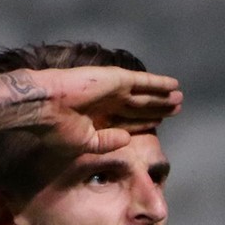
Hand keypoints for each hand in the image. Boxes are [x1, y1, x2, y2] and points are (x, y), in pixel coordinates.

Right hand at [31, 65, 182, 154]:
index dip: (144, 122)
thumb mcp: (87, 144)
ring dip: (162, 97)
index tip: (159, 124)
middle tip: (176, 109)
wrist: (45, 110)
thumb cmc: (58, 130)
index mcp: (99, 118)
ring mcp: (112, 89)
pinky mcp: (116, 80)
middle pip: (139, 106)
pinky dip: (158, 83)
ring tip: (179, 99)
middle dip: (158, 108)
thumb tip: (127, 140)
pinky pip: (143, 82)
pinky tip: (173, 85)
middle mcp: (108, 102)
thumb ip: (108, 141)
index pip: (127, 121)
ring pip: (144, 94)